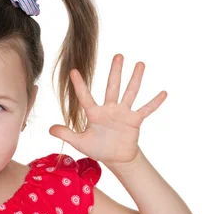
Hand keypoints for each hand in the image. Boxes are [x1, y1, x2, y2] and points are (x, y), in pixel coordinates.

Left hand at [49, 54, 166, 167]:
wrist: (116, 158)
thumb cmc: (98, 148)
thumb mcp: (80, 142)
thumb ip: (66, 134)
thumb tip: (50, 129)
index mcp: (94, 113)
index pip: (85, 97)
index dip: (79, 85)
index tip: (73, 71)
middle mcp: (109, 109)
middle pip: (112, 87)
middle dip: (115, 72)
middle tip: (118, 55)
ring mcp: (123, 113)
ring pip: (130, 93)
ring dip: (135, 79)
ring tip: (140, 64)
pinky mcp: (135, 121)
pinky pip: (145, 110)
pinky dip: (154, 103)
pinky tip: (163, 93)